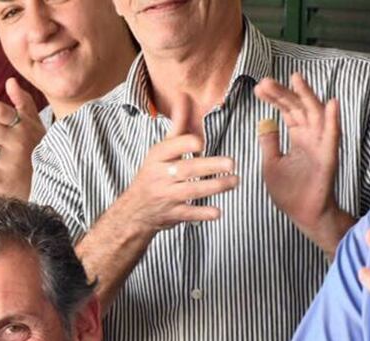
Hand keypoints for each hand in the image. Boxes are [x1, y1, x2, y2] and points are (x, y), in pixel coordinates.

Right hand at [114, 95, 239, 234]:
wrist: (135, 211)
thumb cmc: (153, 175)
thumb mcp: (161, 149)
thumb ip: (178, 125)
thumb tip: (185, 96)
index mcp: (158, 157)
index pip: (172, 147)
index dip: (186, 144)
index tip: (200, 143)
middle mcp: (161, 176)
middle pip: (185, 169)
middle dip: (209, 166)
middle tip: (232, 163)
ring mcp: (166, 196)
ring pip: (190, 191)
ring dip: (214, 187)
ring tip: (234, 181)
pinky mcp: (173, 214)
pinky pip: (189, 214)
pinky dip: (203, 214)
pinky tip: (218, 212)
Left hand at [255, 73, 348, 251]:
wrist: (303, 214)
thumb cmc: (289, 191)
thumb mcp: (271, 164)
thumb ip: (270, 144)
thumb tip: (264, 123)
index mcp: (298, 138)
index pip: (287, 111)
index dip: (275, 98)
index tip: (259, 87)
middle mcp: (311, 137)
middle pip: (298, 108)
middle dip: (283, 93)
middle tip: (265, 81)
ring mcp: (321, 145)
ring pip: (315, 114)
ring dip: (306, 96)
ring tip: (296, 78)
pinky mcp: (329, 157)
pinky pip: (333, 136)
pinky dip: (333, 120)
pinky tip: (332, 103)